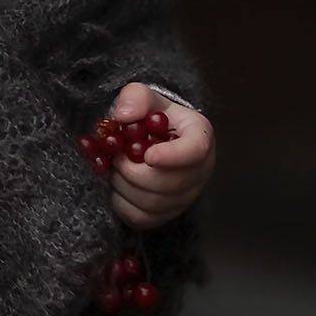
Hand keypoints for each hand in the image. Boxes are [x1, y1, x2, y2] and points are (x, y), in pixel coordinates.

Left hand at [107, 82, 215, 230]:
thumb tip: (123, 116)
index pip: (195, 151)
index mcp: (199, 136)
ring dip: (125, 187)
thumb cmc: (150, 115)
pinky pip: (143, 218)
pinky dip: (122, 204)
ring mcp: (187, 195)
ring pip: (155, 204)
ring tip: (115, 168)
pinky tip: (117, 186)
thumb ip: (135, 98)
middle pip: (171, 184)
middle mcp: (201, 169)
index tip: (148, 155)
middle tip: (115, 158)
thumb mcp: (144, 96)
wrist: (150, 135)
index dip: (172, 157)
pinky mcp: (168, 213)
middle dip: (134, 172)